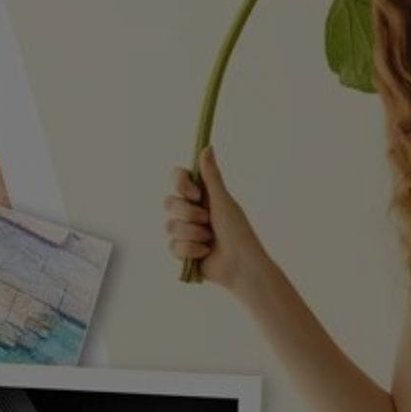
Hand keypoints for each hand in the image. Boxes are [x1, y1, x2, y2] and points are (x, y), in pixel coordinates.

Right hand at [164, 148, 269, 293]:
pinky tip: (205, 252)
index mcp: (201, 195)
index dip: (181, 185)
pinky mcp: (182, 251)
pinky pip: (173, 246)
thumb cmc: (237, 230)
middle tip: (208, 221)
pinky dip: (191, 250)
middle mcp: (190, 211)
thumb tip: (207, 147)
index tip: (195, 194)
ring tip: (210, 239)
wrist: (241, 264)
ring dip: (193, 233)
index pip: (177, 179)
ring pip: (170, 226)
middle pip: (169, 203)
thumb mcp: (223, 200)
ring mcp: (185, 231)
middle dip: (189, 214)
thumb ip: (211, 175)